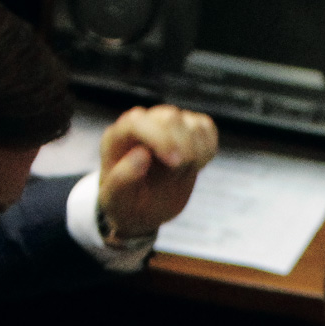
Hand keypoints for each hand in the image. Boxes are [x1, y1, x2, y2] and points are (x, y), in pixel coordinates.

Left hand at [98, 104, 218, 241]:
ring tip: (181, 173)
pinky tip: (197, 165)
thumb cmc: (125, 201)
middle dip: (182, 148)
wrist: (141, 207)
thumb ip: (122, 178)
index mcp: (119, 136)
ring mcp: (167, 124)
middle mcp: (143, 123)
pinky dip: (208, 147)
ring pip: (193, 124)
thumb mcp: (116, 199)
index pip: (138, 122)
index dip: (160, 138)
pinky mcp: (187, 129)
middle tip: (177, 175)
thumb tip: (141, 154)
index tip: (175, 163)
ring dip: (196, 153)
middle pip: (171, 118)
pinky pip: (206, 128)